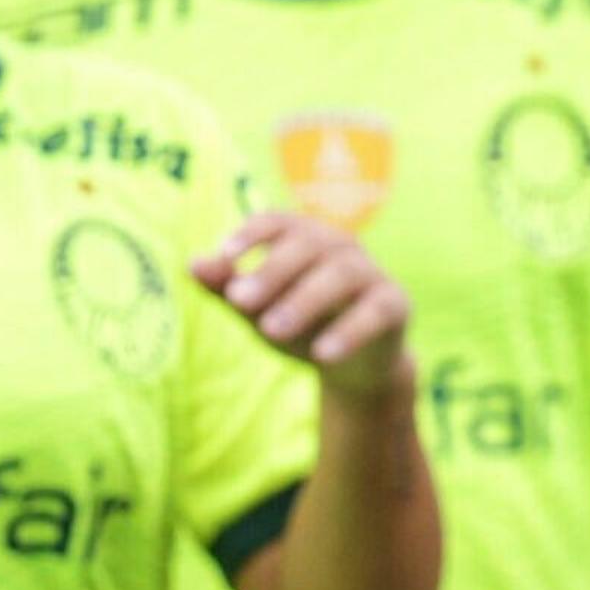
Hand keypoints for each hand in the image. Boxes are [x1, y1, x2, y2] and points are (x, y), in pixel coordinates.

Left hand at [197, 212, 411, 407]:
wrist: (352, 367)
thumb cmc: (301, 326)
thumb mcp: (258, 310)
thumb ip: (227, 287)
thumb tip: (193, 264)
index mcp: (306, 238)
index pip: (280, 221)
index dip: (253, 233)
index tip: (226, 255)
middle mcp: (342, 246)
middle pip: (307, 245)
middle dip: (271, 271)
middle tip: (239, 301)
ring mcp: (372, 273)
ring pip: (339, 275)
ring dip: (303, 300)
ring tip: (270, 330)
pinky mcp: (395, 305)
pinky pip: (374, 312)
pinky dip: (348, 331)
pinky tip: (322, 354)